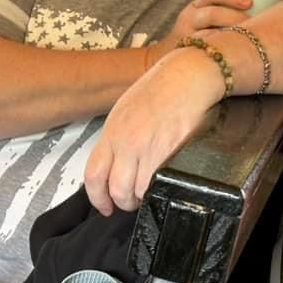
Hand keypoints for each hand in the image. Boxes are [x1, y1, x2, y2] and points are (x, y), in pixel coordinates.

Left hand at [84, 48, 221, 213]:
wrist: (188, 75)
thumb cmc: (160, 88)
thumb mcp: (126, 110)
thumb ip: (117, 138)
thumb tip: (114, 165)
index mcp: (113, 131)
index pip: (93, 175)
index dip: (97, 198)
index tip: (105, 207)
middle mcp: (128, 142)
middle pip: (116, 189)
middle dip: (123, 203)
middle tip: (131, 201)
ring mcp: (151, 148)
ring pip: (138, 192)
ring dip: (143, 198)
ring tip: (149, 192)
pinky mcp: (173, 152)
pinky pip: (161, 183)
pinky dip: (160, 190)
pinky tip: (163, 184)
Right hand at [148, 0, 252, 65]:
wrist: (168, 54)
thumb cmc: (199, 32)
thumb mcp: (206, 14)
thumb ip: (226, 8)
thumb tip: (265, 4)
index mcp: (198, 4)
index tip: (250, 2)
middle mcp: (190, 18)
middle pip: (210, 13)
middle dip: (234, 17)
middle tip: (253, 23)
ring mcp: (187, 37)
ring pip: (206, 35)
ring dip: (227, 35)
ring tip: (246, 40)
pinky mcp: (187, 54)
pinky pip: (202, 52)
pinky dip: (217, 52)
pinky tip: (232, 54)